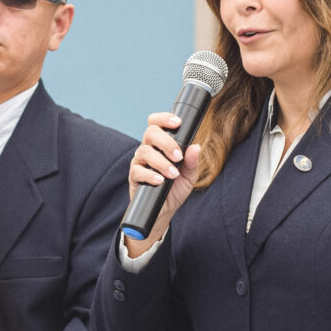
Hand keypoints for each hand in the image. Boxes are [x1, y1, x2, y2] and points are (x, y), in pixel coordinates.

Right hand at [124, 111, 200, 256]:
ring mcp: (139, 162)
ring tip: (173, 174)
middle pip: (150, 132)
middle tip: (178, 156)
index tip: (177, 122)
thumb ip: (192, 162)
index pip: (157, 123)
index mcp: (160, 144)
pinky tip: (160, 181)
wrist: (164, 211)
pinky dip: (150, 175)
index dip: (164, 118)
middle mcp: (148, 149)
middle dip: (166, 142)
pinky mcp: (134, 177)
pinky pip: (137, 170)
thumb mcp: (189, 176)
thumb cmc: (175, 189)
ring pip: (144, 151)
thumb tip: (196, 147)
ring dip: (161, 162)